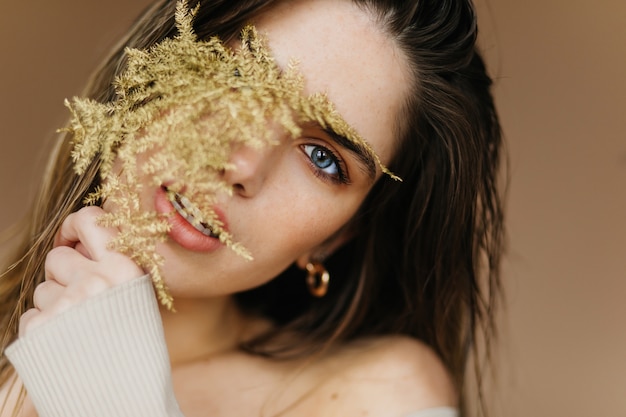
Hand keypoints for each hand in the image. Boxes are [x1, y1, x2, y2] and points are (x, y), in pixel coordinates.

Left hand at [19, 206, 144, 336]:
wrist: (128, 397)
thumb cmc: (136, 347)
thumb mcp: (138, 298)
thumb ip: (114, 267)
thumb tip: (82, 245)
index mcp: (125, 269)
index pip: (90, 221)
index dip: (73, 226)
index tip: (70, 238)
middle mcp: (96, 281)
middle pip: (58, 257)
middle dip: (63, 274)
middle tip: (78, 297)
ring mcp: (66, 304)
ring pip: (43, 288)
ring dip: (54, 304)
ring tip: (76, 329)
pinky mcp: (40, 328)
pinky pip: (32, 315)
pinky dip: (42, 330)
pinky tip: (64, 345)